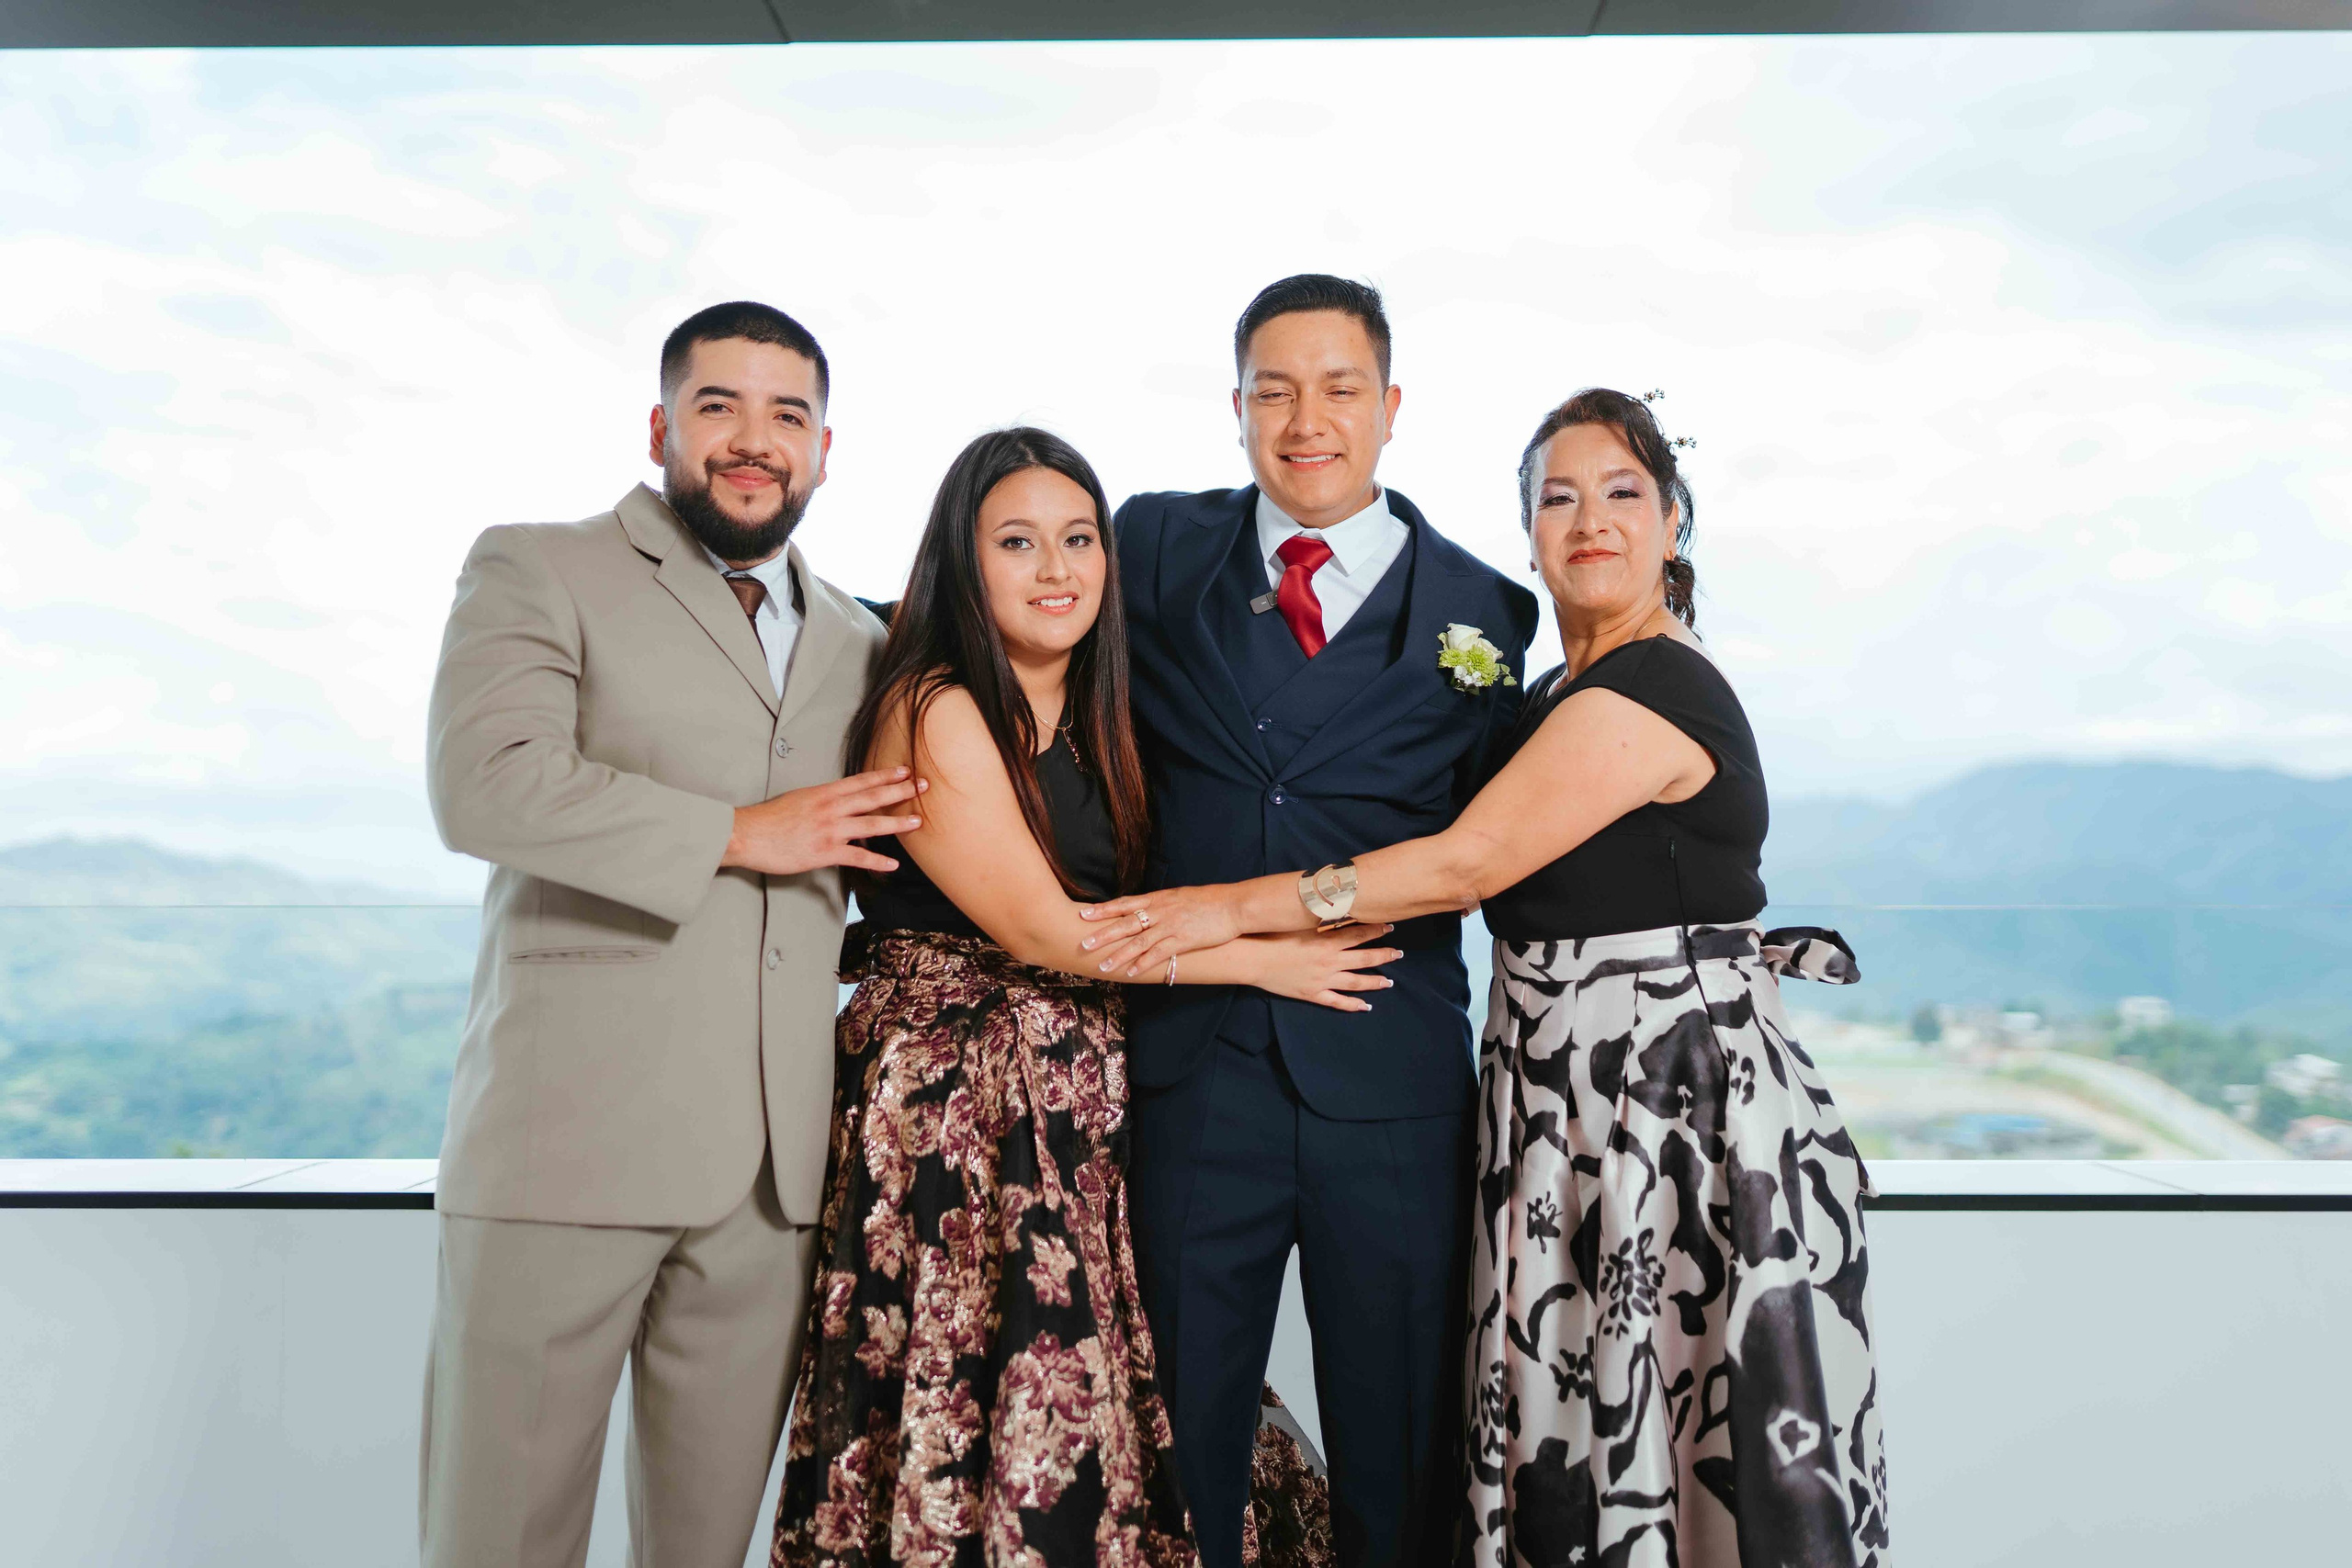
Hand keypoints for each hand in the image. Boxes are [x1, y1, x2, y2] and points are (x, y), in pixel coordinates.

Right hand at [721, 767, 926, 876]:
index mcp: (824, 792)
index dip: (886, 775)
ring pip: (871, 825)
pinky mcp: (824, 852)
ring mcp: (829, 829)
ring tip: (917, 822)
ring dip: (897, 823)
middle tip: (924, 785)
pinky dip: (877, 861)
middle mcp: (830, 808)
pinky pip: (857, 857)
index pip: (862, 780)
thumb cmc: (768, 819)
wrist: (746, 834)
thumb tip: (838, 803)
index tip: (906, 770)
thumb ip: (821, 801)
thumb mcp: (798, 799)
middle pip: (873, 796)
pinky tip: (892, 864)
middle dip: (901, 791)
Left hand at [1080, 882, 1244, 977]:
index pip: (1125, 904)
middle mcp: (1160, 911)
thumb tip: (1148, 909)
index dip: (1104, 910)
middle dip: (1103, 934)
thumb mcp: (1180, 896)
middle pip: (1125, 923)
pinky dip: (1143, 963)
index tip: (1084, 914)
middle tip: (1083, 943)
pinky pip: (1158, 954)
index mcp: (1158, 898)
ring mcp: (1170, 926)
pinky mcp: (1182, 940)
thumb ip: (1162, 903)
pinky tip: (1131, 972)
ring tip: (1104, 966)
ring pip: (1138, 941)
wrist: (1233, 904)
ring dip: (1119, 955)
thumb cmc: (1209, 901)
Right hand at [1244, 925, 1400, 1012]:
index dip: (1378, 929)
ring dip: (1375, 982)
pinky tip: (1366, 1006)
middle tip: (1399, 954)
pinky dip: (1353, 1005)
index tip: (1391, 926)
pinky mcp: (1313, 993)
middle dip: (1384, 955)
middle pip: (1365, 959)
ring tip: (1389, 982)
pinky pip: (1338, 1002)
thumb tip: (1335, 900)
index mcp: (1328, 940)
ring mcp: (1323, 979)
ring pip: (1357, 982)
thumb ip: (1319, 913)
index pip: (1360, 933)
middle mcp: (1331, 961)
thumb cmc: (1272, 934)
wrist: (1252, 958)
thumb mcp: (1298, 919)